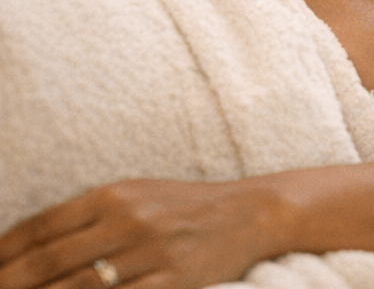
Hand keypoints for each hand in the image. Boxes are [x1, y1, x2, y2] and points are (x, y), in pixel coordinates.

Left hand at [0, 179, 277, 288]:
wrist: (250, 212)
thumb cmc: (186, 206)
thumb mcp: (137, 196)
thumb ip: (88, 216)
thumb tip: (30, 247)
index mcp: (115, 193)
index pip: (40, 228)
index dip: (2, 253)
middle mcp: (127, 220)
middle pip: (47, 264)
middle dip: (7, 285)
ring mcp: (148, 253)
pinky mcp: (169, 282)